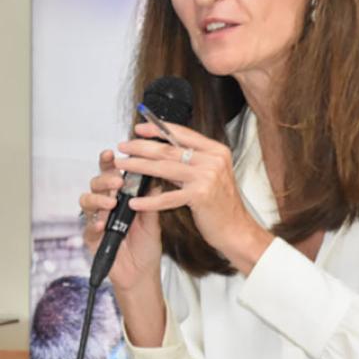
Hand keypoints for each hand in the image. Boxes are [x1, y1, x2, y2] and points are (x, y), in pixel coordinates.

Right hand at [79, 150, 163, 292]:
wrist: (142, 273)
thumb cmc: (146, 246)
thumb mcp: (153, 220)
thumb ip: (150, 199)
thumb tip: (155, 174)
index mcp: (120, 196)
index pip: (111, 174)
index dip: (108, 163)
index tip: (111, 154)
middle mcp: (105, 204)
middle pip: (96, 183)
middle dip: (105, 180)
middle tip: (117, 183)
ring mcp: (96, 219)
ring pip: (86, 200)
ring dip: (98, 199)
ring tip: (110, 204)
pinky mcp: (90, 237)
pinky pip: (86, 226)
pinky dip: (94, 223)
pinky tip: (101, 224)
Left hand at [118, 121, 272, 272]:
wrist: (237, 229)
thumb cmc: (221, 203)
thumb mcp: (209, 174)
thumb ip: (190, 161)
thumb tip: (162, 150)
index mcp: (215, 151)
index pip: (181, 133)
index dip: (157, 129)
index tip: (138, 128)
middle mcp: (212, 160)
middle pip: (168, 149)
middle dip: (141, 147)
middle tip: (123, 146)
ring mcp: (206, 177)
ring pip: (164, 168)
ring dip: (138, 166)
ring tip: (121, 165)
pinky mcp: (200, 196)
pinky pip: (167, 197)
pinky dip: (149, 200)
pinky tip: (134, 201)